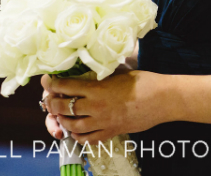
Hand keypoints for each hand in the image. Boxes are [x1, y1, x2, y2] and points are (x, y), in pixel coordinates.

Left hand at [40, 70, 165, 142]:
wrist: (162, 99)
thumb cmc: (145, 82)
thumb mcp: (120, 72)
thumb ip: (103, 75)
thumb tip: (92, 71)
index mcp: (98, 89)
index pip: (66, 87)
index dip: (53, 84)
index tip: (47, 81)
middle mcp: (96, 107)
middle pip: (64, 108)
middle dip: (52, 104)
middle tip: (49, 100)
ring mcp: (103, 122)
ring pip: (72, 126)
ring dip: (62, 121)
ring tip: (61, 116)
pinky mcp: (111, 132)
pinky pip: (88, 139)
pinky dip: (78, 136)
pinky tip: (77, 131)